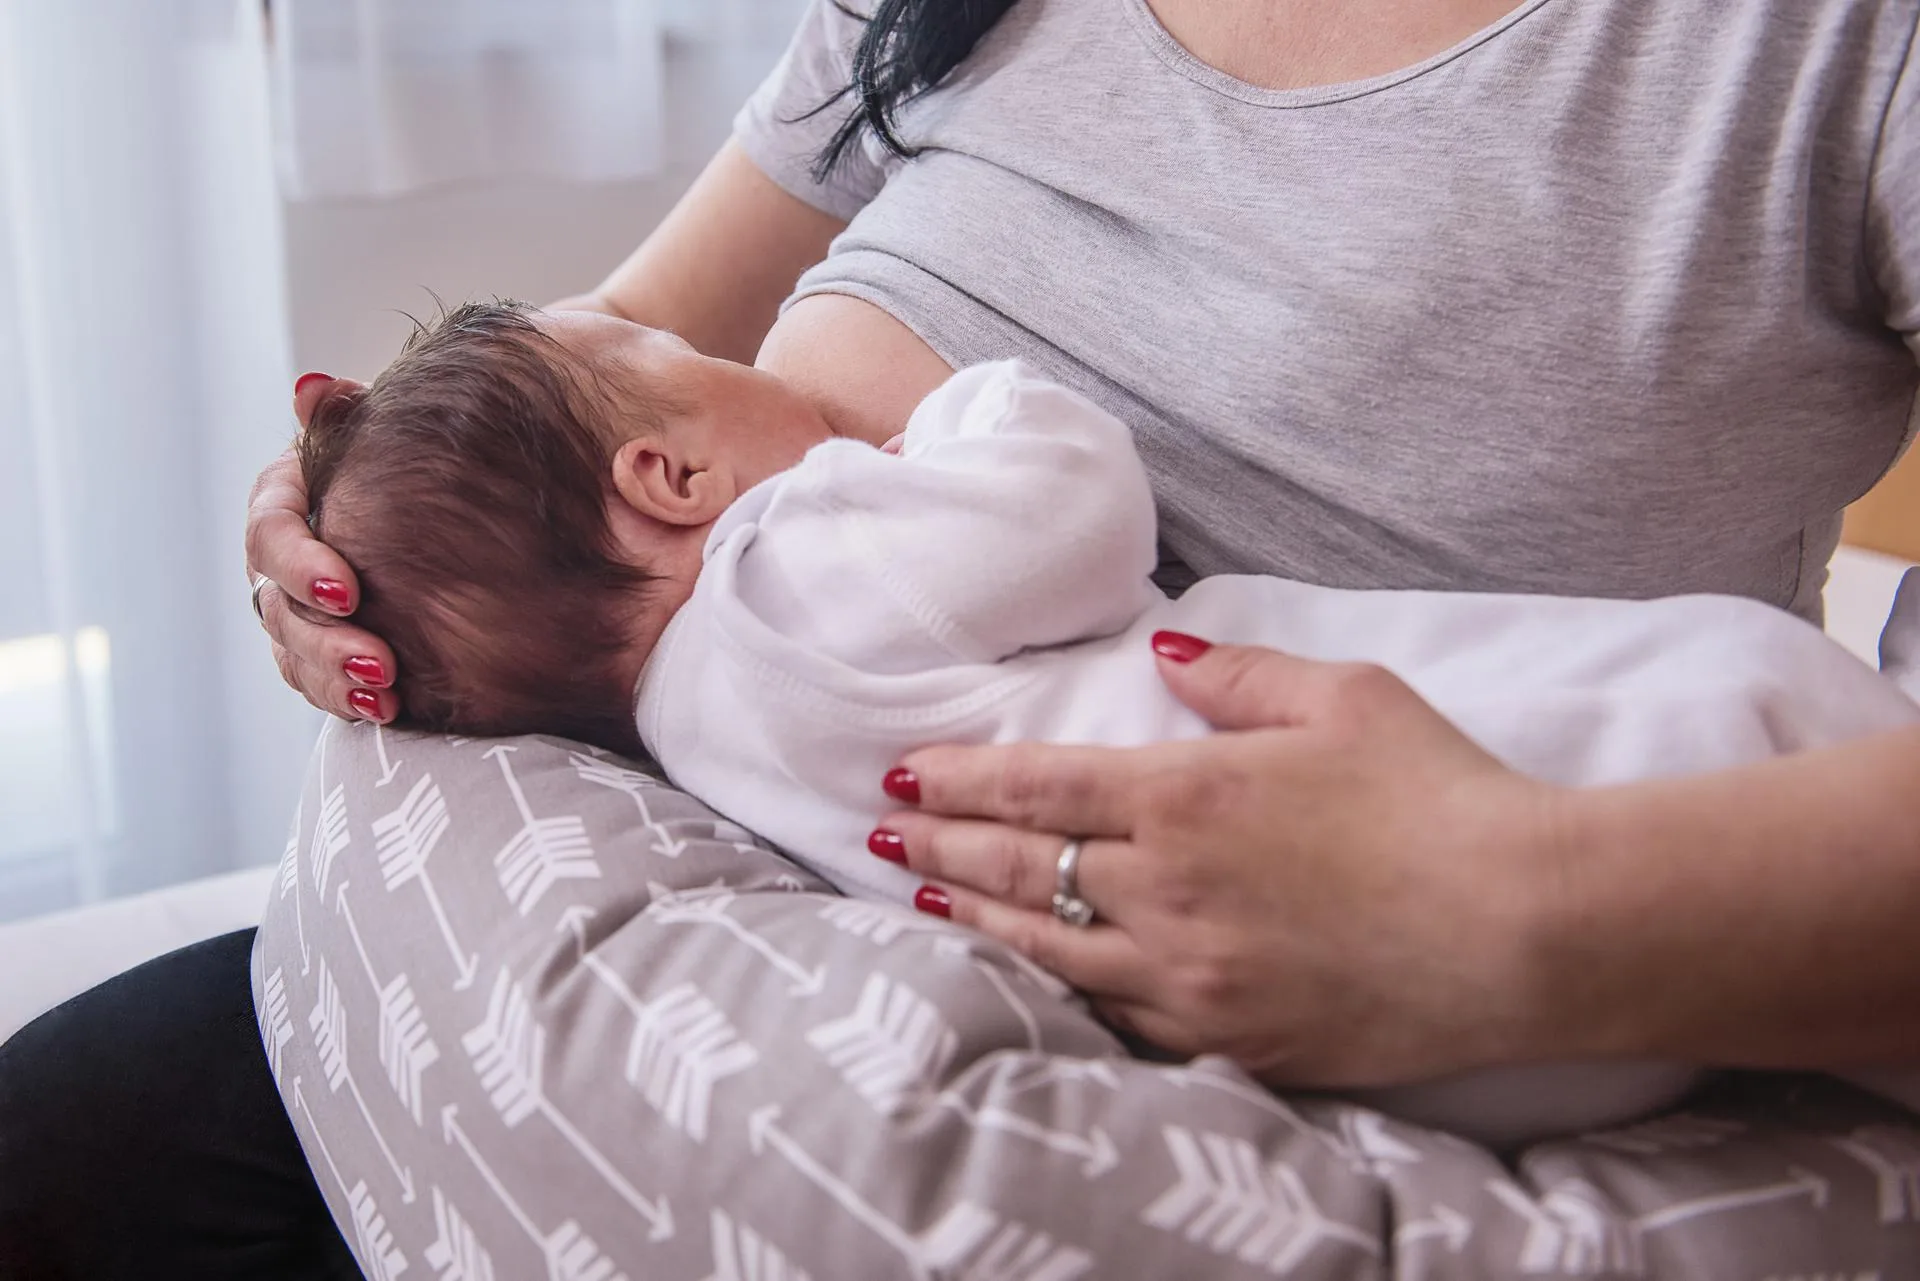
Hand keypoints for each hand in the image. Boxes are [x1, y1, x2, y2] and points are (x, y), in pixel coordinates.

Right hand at [243, 373, 395, 721]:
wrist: (451, 497)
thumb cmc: (417, 449)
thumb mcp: (390, 427)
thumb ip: (353, 414)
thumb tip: (314, 389)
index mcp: (285, 495)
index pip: (270, 531)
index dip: (301, 564)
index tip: (349, 592)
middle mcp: (281, 554)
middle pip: (276, 605)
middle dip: (324, 640)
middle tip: (381, 664)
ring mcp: (296, 605)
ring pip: (292, 651)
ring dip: (334, 678)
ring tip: (383, 696)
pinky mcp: (322, 647)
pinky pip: (314, 680)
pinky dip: (344, 698)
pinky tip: (386, 711)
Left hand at [873, 634, 1567, 1088]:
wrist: (1527, 929)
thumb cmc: (1442, 797)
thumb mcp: (1345, 697)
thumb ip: (1238, 673)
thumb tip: (1165, 648)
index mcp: (1184, 793)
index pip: (1034, 786)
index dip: (957, 782)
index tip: (901, 777)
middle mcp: (1165, 888)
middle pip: (1018, 867)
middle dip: (940, 849)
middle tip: (883, 839)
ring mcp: (1189, 977)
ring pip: (1047, 949)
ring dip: (975, 922)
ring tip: (925, 905)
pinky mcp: (1227, 1041)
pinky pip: (1114, 1018)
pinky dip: (1056, 991)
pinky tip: (1032, 978)